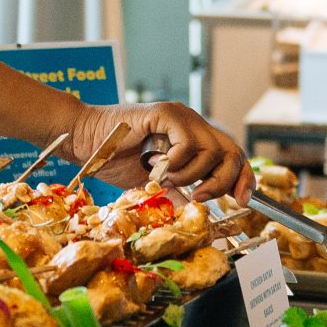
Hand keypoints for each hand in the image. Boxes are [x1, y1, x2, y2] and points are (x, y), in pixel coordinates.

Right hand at [75, 101, 251, 200]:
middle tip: (199, 196)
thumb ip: (177, 193)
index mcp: (194, 137)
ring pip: (212, 150)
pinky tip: (155, 164)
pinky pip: (187, 144)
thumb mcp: (153, 183)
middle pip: (232, 151)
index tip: (243, 200)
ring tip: (165, 176)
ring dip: (190, 175)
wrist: (83, 139)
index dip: (243, 177)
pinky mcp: (165, 113)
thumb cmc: (114, 158)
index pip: (233, 154)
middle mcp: (192, 123)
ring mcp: (180, 116)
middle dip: (222, 181)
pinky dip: (176, 162)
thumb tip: (199, 213)